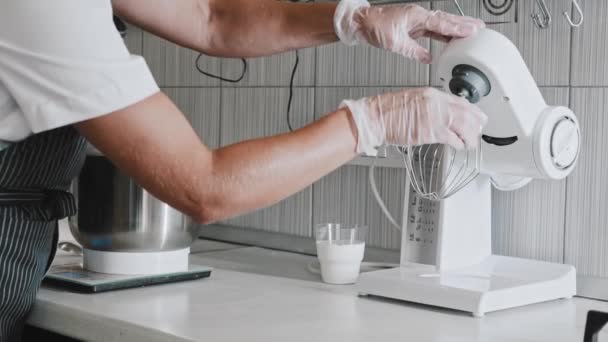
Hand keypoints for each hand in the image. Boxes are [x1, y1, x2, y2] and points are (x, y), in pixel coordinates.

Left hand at [334, 0, 484, 62]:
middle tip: (480, 28)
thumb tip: (427, 58)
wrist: (362, 22)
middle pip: (446, 20)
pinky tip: (450, 40)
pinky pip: (433, 29)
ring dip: (456, 28)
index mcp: (416, 17)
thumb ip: (412, 51)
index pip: (441, 23)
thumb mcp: (394, 43)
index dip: (457, 28)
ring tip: (472, 32)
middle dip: (464, 24)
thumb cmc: (374, 27)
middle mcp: (419, 16)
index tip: (471, 31)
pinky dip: (444, 33)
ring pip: (442, 24)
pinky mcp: (414, 26)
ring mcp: (418, 20)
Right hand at [341, 88, 487, 155]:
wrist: (375, 117)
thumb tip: (438, 113)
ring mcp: (435, 117)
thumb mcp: (411, 100)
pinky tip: (459, 146)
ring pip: (464, 126)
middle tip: (479, 130)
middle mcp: (436, 103)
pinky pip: (453, 138)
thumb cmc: (386, 111)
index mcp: (431, 94)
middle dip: (476, 123)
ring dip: (470, 136)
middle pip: (466, 113)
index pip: (459, 101)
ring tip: (471, 142)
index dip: (471, 110)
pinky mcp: (431, 132)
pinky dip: (459, 143)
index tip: (476, 116)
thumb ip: (427, 106)